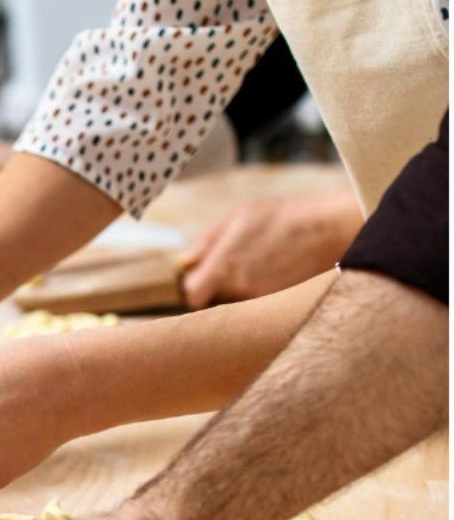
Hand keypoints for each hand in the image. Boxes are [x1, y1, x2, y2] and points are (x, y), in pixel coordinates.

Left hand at [180, 190, 360, 308]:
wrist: (335, 227)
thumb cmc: (285, 216)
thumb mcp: (240, 216)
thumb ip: (207, 242)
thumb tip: (183, 263)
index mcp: (224, 266)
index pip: (193, 295)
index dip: (194, 286)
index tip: (202, 276)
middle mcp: (240, 288)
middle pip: (215, 298)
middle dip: (219, 284)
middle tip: (239, 261)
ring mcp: (262, 299)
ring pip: (239, 299)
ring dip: (244, 285)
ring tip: (265, 259)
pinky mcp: (280, 304)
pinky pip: (261, 303)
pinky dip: (264, 289)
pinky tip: (279, 268)